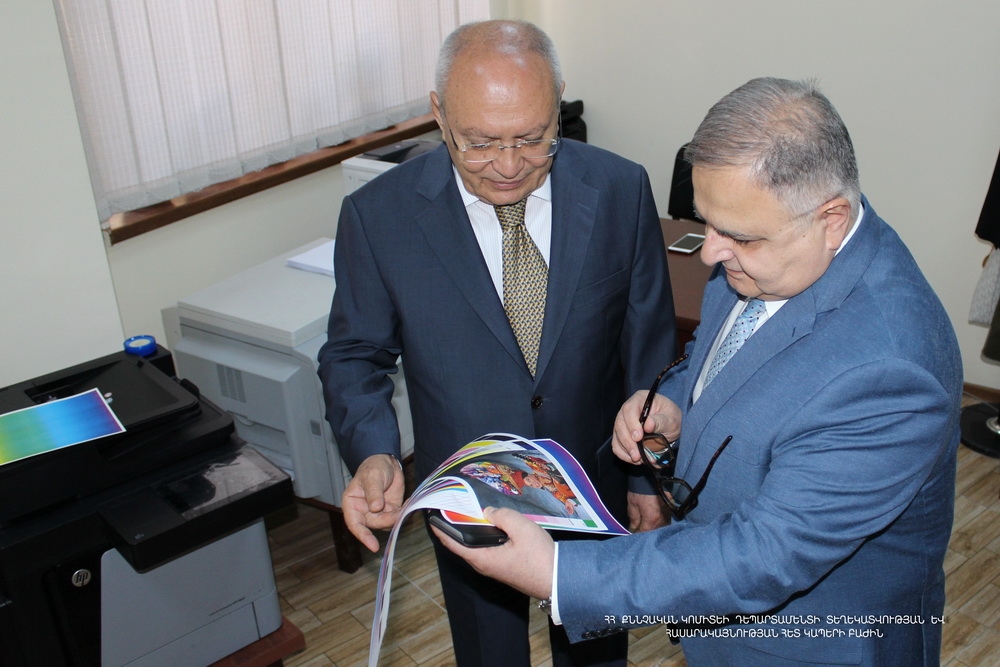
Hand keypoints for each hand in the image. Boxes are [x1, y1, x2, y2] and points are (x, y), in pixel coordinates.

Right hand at [341, 454, 404, 551]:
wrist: (387, 462)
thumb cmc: (373, 467)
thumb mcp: (372, 476)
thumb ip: (373, 492)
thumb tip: (375, 508)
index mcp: (352, 504)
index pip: (355, 524)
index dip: (363, 536)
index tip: (373, 546)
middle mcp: (363, 511)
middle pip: (374, 524)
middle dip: (387, 520)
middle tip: (399, 512)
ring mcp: (377, 512)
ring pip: (387, 523)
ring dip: (397, 518)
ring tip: (404, 505)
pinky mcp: (390, 511)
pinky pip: (397, 517)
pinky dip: (404, 513)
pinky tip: (407, 503)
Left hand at [431, 507, 554, 599]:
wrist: (559, 580)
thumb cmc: (539, 558)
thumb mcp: (521, 528)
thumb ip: (501, 515)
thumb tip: (488, 511)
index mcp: (482, 558)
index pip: (452, 543)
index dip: (440, 529)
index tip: (431, 516)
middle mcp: (484, 565)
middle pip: (463, 544)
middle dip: (456, 525)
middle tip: (453, 505)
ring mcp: (495, 566)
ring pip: (476, 545)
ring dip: (471, 529)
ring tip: (470, 510)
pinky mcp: (505, 565)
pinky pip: (488, 548)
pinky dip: (484, 535)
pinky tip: (492, 523)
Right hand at [611, 391, 681, 464]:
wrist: (670, 426)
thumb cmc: (671, 417)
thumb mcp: (671, 417)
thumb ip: (660, 420)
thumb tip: (648, 425)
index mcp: (639, 400)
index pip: (629, 409)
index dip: (631, 424)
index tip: (638, 437)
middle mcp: (627, 411)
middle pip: (620, 425)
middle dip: (627, 442)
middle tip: (637, 455)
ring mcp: (623, 424)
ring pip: (617, 437)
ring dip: (626, 451)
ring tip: (639, 460)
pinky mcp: (622, 436)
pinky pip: (617, 446)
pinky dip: (625, 455)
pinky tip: (636, 460)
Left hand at [626, 491, 667, 531]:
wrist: (651, 478)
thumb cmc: (639, 491)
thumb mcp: (632, 505)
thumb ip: (634, 519)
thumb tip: (633, 529)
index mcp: (651, 520)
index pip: (644, 532)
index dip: (637, 534)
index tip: (633, 533)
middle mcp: (661, 520)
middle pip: (653, 532)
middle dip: (646, 532)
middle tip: (638, 530)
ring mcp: (667, 515)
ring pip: (661, 528)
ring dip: (653, 529)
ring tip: (646, 527)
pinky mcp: (670, 510)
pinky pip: (666, 521)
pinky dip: (660, 524)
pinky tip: (654, 522)